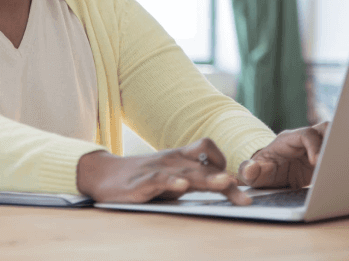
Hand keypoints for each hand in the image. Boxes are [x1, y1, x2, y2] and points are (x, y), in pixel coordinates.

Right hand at [77, 138, 251, 204]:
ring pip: (187, 172)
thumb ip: (193, 178)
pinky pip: (159, 179)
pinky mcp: (142, 181)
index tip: (234, 183)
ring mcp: (157, 169)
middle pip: (204, 167)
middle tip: (245, 198)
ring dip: (207, 178)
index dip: (223, 163)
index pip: (207, 149)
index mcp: (179, 157)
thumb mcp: (170, 176)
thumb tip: (226, 186)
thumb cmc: (141, 177)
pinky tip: (180, 187)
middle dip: (226, 183)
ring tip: (225, 183)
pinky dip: (171, 182)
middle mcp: (171, 160)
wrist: (103, 174)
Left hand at [238, 121, 328, 188]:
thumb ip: (249, 171)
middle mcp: (304, 141)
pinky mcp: (324, 160)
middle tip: (334, 161)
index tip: (317, 162)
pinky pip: (335, 154)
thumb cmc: (260, 170)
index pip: (306, 134)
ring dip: (337, 149)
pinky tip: (337, 174)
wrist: (268, 175)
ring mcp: (315, 149)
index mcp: (288, 140)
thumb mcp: (252, 172)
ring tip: (337, 166)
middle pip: (325, 129)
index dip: (314, 145)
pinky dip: (338, 160)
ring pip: (333, 139)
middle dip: (333, 141)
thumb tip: (250, 169)